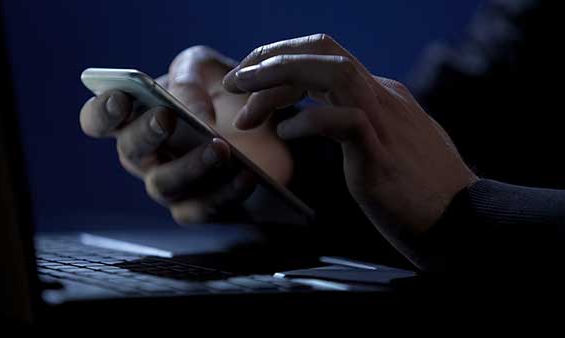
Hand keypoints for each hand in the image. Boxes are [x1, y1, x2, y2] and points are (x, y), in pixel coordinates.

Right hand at [80, 46, 292, 223]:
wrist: (267, 128)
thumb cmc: (225, 93)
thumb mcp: (209, 69)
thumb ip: (188, 75)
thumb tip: (188, 110)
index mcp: (135, 117)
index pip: (98, 120)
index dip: (102, 112)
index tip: (121, 99)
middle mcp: (145, 156)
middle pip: (130, 152)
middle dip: (145, 133)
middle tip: (166, 116)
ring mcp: (169, 185)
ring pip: (163, 185)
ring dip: (189, 166)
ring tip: (220, 148)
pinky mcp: (200, 208)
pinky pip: (201, 209)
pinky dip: (224, 193)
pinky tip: (245, 175)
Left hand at [222, 34, 477, 267]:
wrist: (464, 221)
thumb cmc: (420, 191)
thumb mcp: (388, 144)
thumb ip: (362, 124)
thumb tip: (329, 119)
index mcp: (381, 94)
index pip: (325, 58)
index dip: (282, 61)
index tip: (250, 81)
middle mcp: (382, 95)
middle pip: (322, 51)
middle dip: (271, 58)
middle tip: (234, 81)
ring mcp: (384, 119)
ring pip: (330, 71)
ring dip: (279, 79)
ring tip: (244, 101)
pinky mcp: (381, 151)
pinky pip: (340, 120)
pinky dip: (306, 121)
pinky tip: (285, 133)